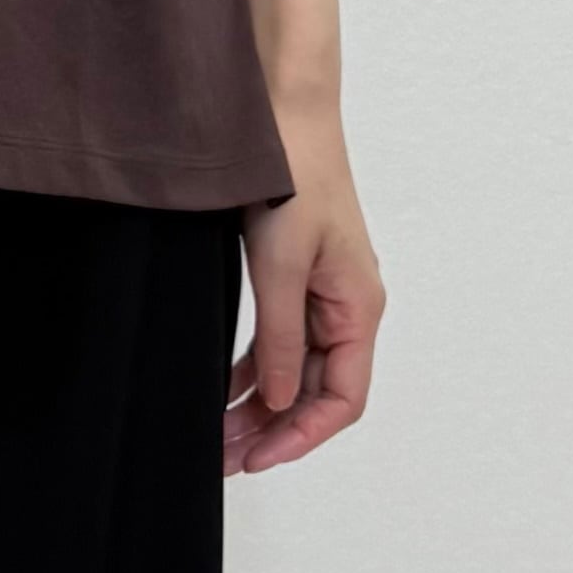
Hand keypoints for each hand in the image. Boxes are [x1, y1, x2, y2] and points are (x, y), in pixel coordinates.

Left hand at [226, 129, 383, 474]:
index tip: (257, 459)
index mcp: (358, 309)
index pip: (342, 399)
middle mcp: (348, 308)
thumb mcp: (280, 265)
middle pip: (316, 393)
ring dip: (258, 406)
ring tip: (215, 434)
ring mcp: (324, 295)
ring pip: (295, 372)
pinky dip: (253, 371)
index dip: (301, 437)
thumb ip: (280, 337)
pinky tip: (222, 390)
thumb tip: (278, 399)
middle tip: (222, 458)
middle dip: (272, 431)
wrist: (283, 113)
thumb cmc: (292, 176)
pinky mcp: (299, 280)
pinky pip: (282, 342)